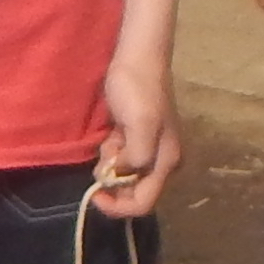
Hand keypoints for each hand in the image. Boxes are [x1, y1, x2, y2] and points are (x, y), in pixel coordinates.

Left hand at [92, 59, 181, 217]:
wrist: (137, 57)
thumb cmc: (138, 89)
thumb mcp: (140, 123)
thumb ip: (136, 156)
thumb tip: (123, 175)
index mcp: (167, 162)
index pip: (143, 204)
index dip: (117, 206)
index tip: (95, 193)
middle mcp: (162, 162)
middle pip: (134, 193)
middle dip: (113, 182)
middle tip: (105, 155)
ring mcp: (150, 151)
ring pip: (125, 177)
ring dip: (111, 166)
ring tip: (110, 140)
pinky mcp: (137, 140)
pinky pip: (122, 161)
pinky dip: (112, 155)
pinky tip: (112, 135)